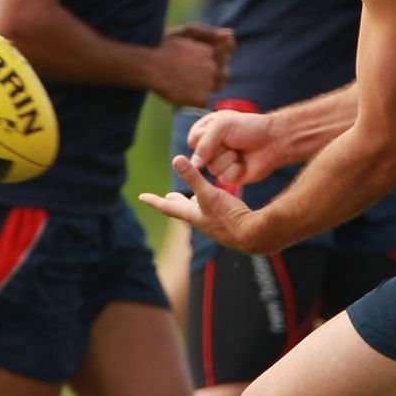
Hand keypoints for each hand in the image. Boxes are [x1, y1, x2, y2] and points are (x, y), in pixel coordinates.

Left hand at [139, 155, 273, 251]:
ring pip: (199, 213)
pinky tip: (218, 204)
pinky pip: (214, 214)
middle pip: (183, 211)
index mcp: (194, 215)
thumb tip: (176, 159)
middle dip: (174, 203)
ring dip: (193, 205)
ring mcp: (215, 226)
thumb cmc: (230, 217)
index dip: (154, 200)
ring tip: (190, 199)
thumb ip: (193, 177)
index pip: (168, 207)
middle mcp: (202, 222)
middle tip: (165, 197)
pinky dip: (210, 207)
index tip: (141, 197)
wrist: (254, 236)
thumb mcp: (209, 194)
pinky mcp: (228, 226)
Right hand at [149, 24, 233, 107]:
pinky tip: (184, 94)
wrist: (151, 68)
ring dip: (209, 86)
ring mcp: (208, 84)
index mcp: (209, 52)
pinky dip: (197, 99)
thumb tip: (231, 33)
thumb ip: (208, 32)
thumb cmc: (164, 48)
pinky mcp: (201, 98)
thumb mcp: (186, 33)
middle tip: (196, 76)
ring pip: (218, 87)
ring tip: (190, 85)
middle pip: (224, 73)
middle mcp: (212, 67)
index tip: (202, 63)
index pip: (224, 58)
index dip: (215, 61)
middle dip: (215, 74)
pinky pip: (205, 101)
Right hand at [188, 106, 287, 187]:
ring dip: (229, 159)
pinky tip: (244, 164)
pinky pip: (223, 179)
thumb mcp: (222, 126)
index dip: (205, 139)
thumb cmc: (249, 128)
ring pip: (212, 169)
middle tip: (234, 142)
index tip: (221, 131)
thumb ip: (204, 144)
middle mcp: (211, 148)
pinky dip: (235, 171)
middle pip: (201, 157)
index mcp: (207, 131)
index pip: (192, 141)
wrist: (274, 141)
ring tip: (240, 152)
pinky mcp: (230, 176)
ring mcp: (220, 163)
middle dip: (220, 149)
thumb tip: (194, 165)